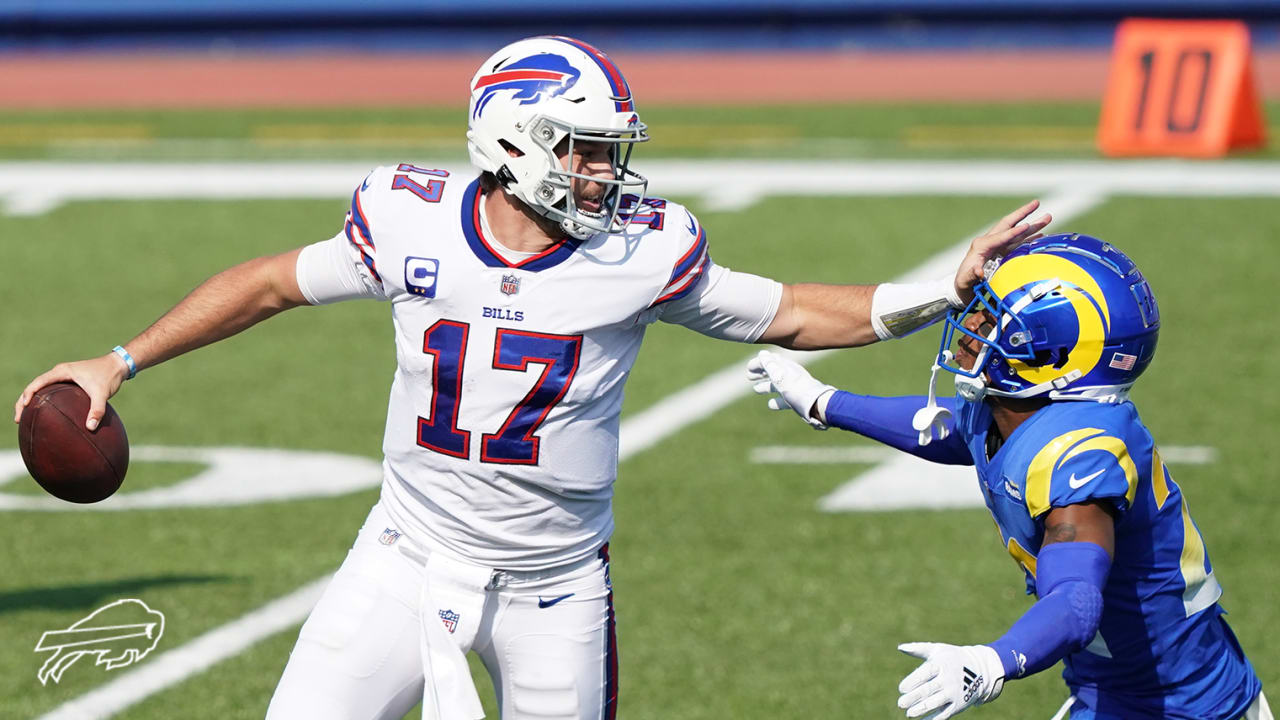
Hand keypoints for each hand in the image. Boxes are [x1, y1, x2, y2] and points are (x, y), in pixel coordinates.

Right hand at [14, 354, 130, 430]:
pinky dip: (45, 402)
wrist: (119, 365)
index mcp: (62, 372)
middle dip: (23, 402)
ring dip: (32, 402)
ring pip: (42, 389)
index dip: (27, 396)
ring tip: (26, 419)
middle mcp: (60, 373)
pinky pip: (52, 392)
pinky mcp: (69, 382)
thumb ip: (97, 410)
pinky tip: (46, 415)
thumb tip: (90, 427)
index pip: (37, 383)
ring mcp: (64, 377)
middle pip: (34, 387)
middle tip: (18, 419)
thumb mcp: (103, 393)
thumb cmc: (109, 376)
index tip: (23, 409)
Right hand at [746, 350, 834, 428]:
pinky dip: (776, 401)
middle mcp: (790, 377)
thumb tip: (762, 354)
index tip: (748, 368)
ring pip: (777, 386)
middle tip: (748, 376)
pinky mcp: (797, 401)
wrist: (817, 406)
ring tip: (756, 389)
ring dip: (766, 386)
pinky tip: (770, 404)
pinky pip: (784, 400)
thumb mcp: (780, 376)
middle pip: (773, 372)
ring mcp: (794, 389)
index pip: (770, 361)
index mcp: (786, 368)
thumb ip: (770, 365)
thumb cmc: (797, 390)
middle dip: (760, 373)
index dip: (759, 363)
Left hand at [897, 642, 1004, 719]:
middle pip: (928, 690)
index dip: (913, 681)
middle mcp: (948, 679)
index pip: (925, 673)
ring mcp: (953, 693)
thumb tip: (901, 648)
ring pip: (936, 703)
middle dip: (914, 697)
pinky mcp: (958, 704)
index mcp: (941, 664)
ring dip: (922, 709)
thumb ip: (919, 649)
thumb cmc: (952, 658)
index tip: (902, 689)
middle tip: (901, 703)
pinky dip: (934, 719)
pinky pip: (945, 713)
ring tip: (909, 713)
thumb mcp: (938, 650)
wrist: (980, 670)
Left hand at [954, 200, 1051, 302]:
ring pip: (1017, 232)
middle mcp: (990, 241)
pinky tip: (1041, 234)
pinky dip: (1030, 238)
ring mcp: (997, 245)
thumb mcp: (966, 279)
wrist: (964, 284)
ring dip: (1032, 225)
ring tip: (1048, 217)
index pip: (1000, 236)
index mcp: (981, 245)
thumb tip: (979, 272)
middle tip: (1037, 202)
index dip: (1013, 232)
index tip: (1026, 225)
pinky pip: (1018, 242)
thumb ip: (972, 274)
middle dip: (1023, 213)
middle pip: (1009, 223)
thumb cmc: (964, 281)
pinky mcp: (1002, 251)